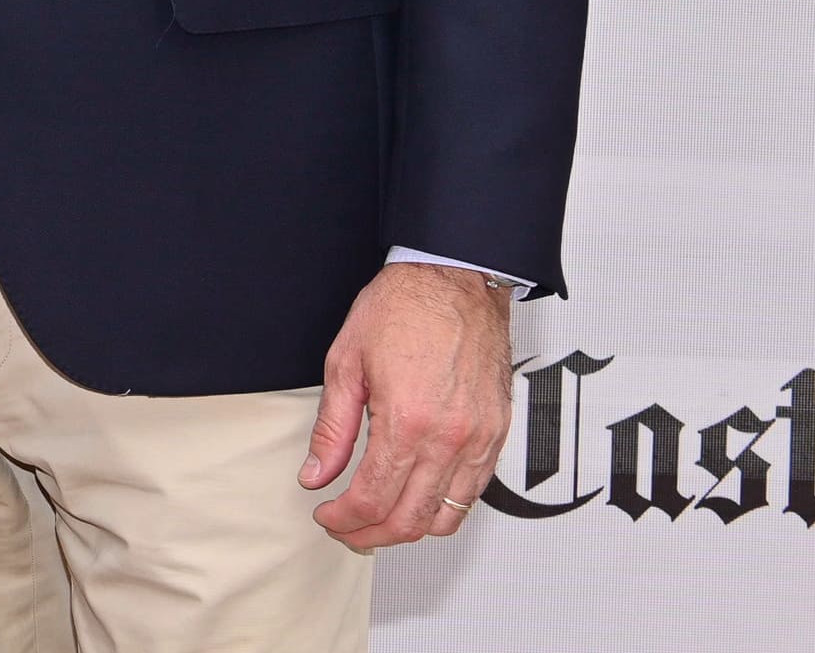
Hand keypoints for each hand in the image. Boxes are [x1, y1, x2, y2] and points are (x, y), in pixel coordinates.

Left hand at [302, 261, 514, 548]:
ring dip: (408, 531)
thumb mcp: (345, 364)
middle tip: (344, 528)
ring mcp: (480, 440)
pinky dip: (443, 509)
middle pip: (410, 520)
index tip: (325, 514)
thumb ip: (331, 429)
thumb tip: (316, 473)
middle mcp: (450, 438)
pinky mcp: (497, 436)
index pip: (372, 498)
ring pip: (446, 517)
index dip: (342, 518)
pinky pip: (473, 494)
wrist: (454, 279)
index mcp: (407, 421)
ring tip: (377, 522)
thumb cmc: (403, 309)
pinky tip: (417, 499)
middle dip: (370, 535)